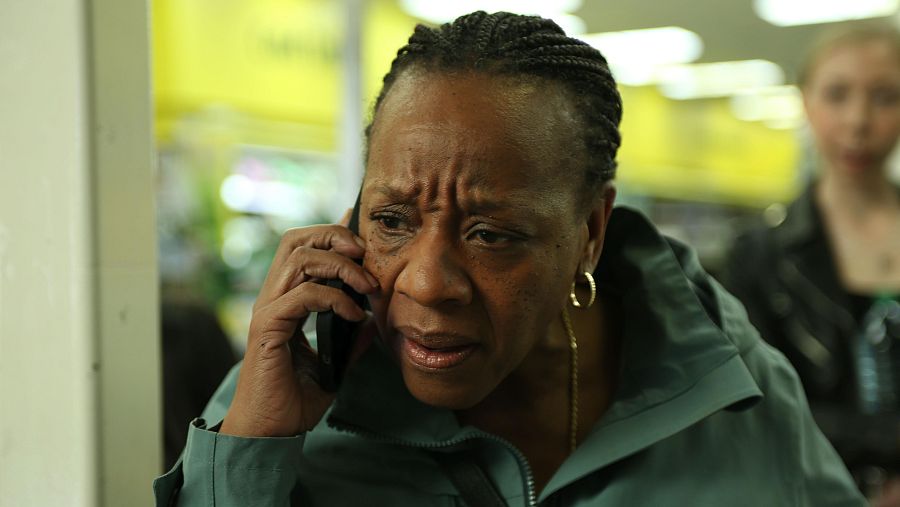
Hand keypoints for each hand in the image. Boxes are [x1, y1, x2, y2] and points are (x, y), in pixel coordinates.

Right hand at [220, 220, 378, 436]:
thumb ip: (349, 340)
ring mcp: (268, 310)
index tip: (364, 237)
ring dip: (342, 265)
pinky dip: (335, 298)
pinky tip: (353, 314)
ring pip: (300, 258)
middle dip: (335, 236)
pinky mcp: (269, 327)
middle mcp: (273, 298)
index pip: (302, 248)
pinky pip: (304, 294)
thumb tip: (370, 321)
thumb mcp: (332, 365)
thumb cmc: (293, 401)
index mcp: (285, 301)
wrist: (270, 432)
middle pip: (297, 240)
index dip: (332, 234)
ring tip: (368, 286)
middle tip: (367, 254)